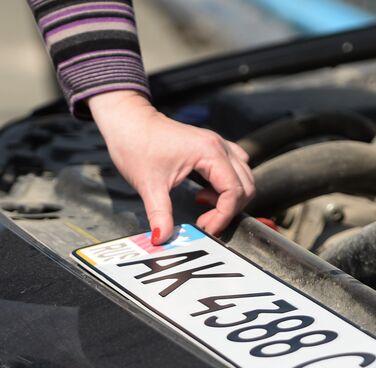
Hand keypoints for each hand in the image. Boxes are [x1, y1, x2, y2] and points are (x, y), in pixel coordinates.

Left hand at [87, 90, 254, 243]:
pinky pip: (233, 169)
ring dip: (229, 198)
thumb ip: (159, 214)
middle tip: (204, 222)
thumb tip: (162, 238)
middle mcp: (219, 146)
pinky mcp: (211, 147)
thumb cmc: (137, 144)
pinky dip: (226, 186)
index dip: (223, 216)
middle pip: (246, 185)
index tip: (206, 228)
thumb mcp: (148, 185)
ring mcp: (217, 145)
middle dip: (229, 210)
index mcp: (209, 152)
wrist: (129, 122)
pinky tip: (204, 193)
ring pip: (243, 177)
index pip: (234, 191)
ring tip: (203, 208)